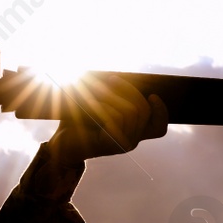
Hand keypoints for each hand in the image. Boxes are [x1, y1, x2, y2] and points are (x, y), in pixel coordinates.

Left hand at [45, 74, 168, 164]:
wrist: (61, 144)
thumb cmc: (79, 124)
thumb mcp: (99, 106)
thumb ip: (113, 97)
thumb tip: (118, 77)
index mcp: (132, 132)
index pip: (159, 128)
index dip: (161, 111)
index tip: (152, 95)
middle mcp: (131, 140)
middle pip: (144, 110)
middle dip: (128, 89)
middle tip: (111, 79)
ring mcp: (122, 144)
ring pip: (130, 112)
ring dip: (112, 96)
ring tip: (96, 89)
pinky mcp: (111, 145)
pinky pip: (116, 118)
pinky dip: (104, 105)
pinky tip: (91, 104)